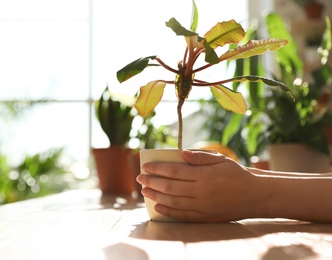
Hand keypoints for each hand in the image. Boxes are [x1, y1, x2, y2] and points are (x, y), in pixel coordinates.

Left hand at [136, 150, 258, 221]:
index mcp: (205, 175)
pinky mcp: (205, 217)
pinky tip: (158, 207)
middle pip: (170, 187)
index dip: (157, 168)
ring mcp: (203, 206)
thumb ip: (201, 157)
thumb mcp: (222, 160)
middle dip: (152, 181)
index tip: (145, 166)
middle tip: (139, 178)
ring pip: (173, 202)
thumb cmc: (236, 174)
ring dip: (156, 196)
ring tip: (144, 191)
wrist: (255, 196)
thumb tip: (182, 153)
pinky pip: (182, 215)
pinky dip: (168, 211)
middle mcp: (202, 192)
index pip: (174, 171)